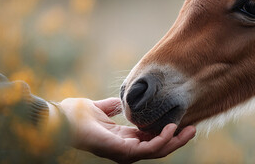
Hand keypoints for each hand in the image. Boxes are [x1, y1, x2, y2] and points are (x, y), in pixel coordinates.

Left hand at [50, 98, 195, 162]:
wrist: (60, 118)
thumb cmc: (74, 115)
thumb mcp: (99, 108)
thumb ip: (113, 106)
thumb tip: (125, 100)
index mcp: (123, 138)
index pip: (151, 139)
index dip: (167, 132)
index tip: (182, 121)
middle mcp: (125, 148)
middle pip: (158, 147)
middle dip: (177, 140)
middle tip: (194, 129)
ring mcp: (123, 152)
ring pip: (157, 151)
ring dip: (174, 141)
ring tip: (189, 130)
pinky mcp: (121, 151)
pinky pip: (148, 148)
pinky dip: (161, 140)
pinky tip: (171, 129)